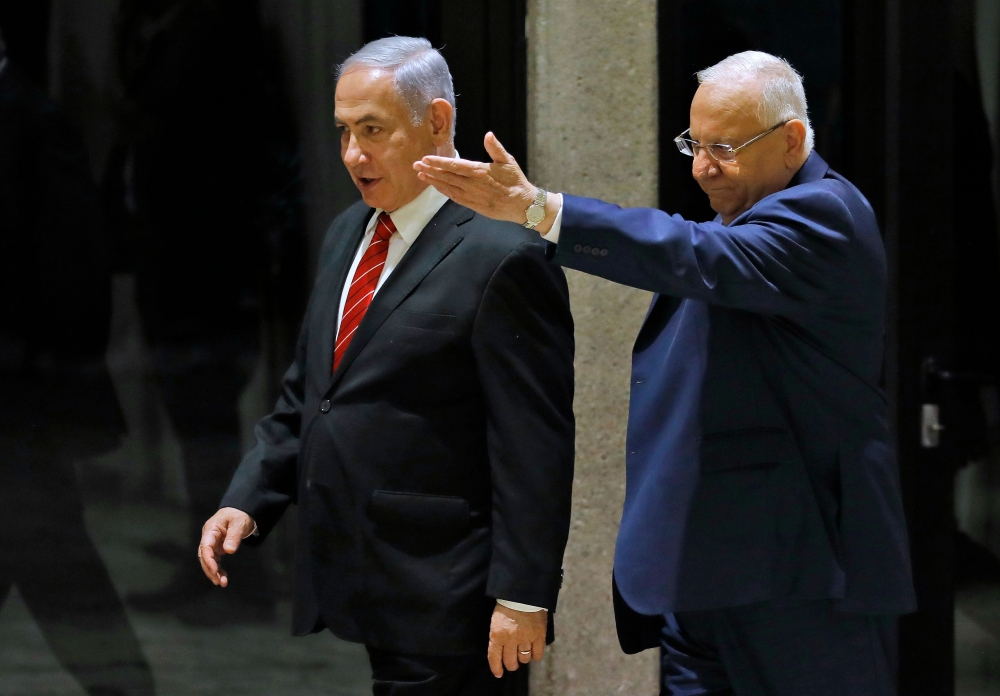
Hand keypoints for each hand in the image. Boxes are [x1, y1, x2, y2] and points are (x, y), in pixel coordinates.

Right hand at [198, 507, 254, 587]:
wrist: (241, 511)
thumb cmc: (239, 515)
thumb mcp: (239, 523)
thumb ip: (234, 536)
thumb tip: (228, 551)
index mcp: (211, 529)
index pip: (205, 546)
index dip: (208, 559)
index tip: (214, 570)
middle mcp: (209, 537)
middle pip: (204, 556)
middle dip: (210, 569)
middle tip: (219, 581)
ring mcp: (212, 543)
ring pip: (208, 560)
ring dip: (213, 572)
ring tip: (222, 583)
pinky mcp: (217, 548)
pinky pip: (215, 560)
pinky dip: (218, 569)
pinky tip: (223, 577)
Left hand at [413, 132, 559, 232]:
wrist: (522, 205)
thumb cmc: (516, 181)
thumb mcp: (508, 161)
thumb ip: (495, 148)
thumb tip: (488, 135)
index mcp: (480, 171)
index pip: (455, 166)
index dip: (439, 163)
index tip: (426, 159)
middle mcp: (473, 184)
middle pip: (447, 176)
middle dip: (430, 170)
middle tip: (415, 165)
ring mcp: (471, 196)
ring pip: (448, 188)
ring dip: (434, 181)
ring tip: (421, 175)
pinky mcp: (473, 205)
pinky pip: (454, 197)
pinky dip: (443, 191)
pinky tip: (436, 186)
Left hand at [486, 602, 547, 677]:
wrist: (523, 593)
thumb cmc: (507, 606)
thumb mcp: (496, 621)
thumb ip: (497, 637)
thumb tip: (500, 653)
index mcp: (497, 634)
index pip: (494, 658)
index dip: (496, 668)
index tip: (499, 673)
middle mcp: (511, 639)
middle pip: (511, 662)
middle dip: (511, 664)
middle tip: (513, 660)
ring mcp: (526, 638)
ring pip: (524, 659)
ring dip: (523, 657)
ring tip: (523, 651)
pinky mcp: (539, 635)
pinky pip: (537, 655)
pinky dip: (535, 655)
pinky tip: (533, 650)